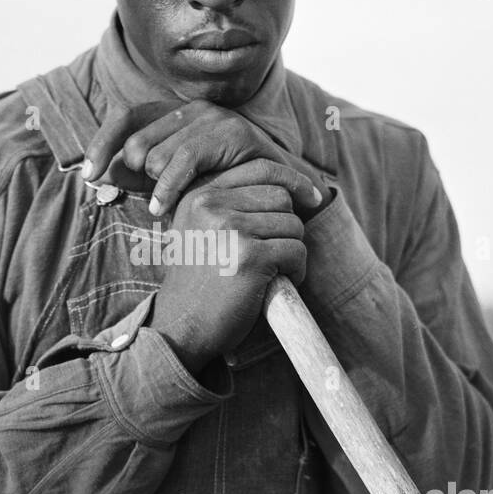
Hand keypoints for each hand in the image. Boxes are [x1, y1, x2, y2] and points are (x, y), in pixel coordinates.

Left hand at [82, 100, 330, 217]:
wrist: (284, 199)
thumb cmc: (228, 193)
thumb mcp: (178, 183)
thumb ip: (141, 176)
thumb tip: (98, 175)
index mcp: (176, 116)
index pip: (125, 118)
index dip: (101, 144)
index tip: (87, 175)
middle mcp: (193, 109)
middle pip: (136, 140)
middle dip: (133, 176)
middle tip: (144, 199)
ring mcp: (215, 118)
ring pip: (157, 152)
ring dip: (156, 186)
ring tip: (163, 209)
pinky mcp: (233, 132)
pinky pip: (185, 159)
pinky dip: (168, 187)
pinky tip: (163, 209)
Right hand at [145, 158, 311, 373]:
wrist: (181, 327)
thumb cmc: (199, 281)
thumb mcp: (200, 230)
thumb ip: (230, 202)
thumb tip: (289, 185)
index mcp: (198, 194)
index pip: (259, 167)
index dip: (292, 180)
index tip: (311, 198)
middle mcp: (211, 205)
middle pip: (281, 196)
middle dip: (288, 225)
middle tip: (276, 254)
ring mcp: (230, 229)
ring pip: (293, 224)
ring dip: (293, 251)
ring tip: (273, 272)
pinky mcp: (250, 257)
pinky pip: (296, 251)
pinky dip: (297, 270)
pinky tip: (277, 284)